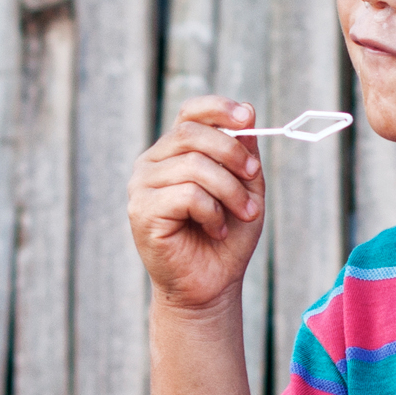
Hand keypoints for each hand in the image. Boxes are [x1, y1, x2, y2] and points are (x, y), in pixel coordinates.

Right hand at [129, 97, 266, 312]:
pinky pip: (186, 194)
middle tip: (254, 178)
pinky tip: (215, 229)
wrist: (210, 286)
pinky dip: (212, 212)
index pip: (190, 113)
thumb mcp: (245, 187)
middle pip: (192, 134)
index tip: (248, 118)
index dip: (218, 108)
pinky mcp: (141, 210)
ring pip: (194, 165)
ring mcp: (141, 186)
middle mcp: (152, 163)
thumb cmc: (226, 238)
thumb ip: (244, 152)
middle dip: (232, 154)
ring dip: (229, 190)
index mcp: (174, 152)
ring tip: (242, 214)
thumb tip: (249, 111)